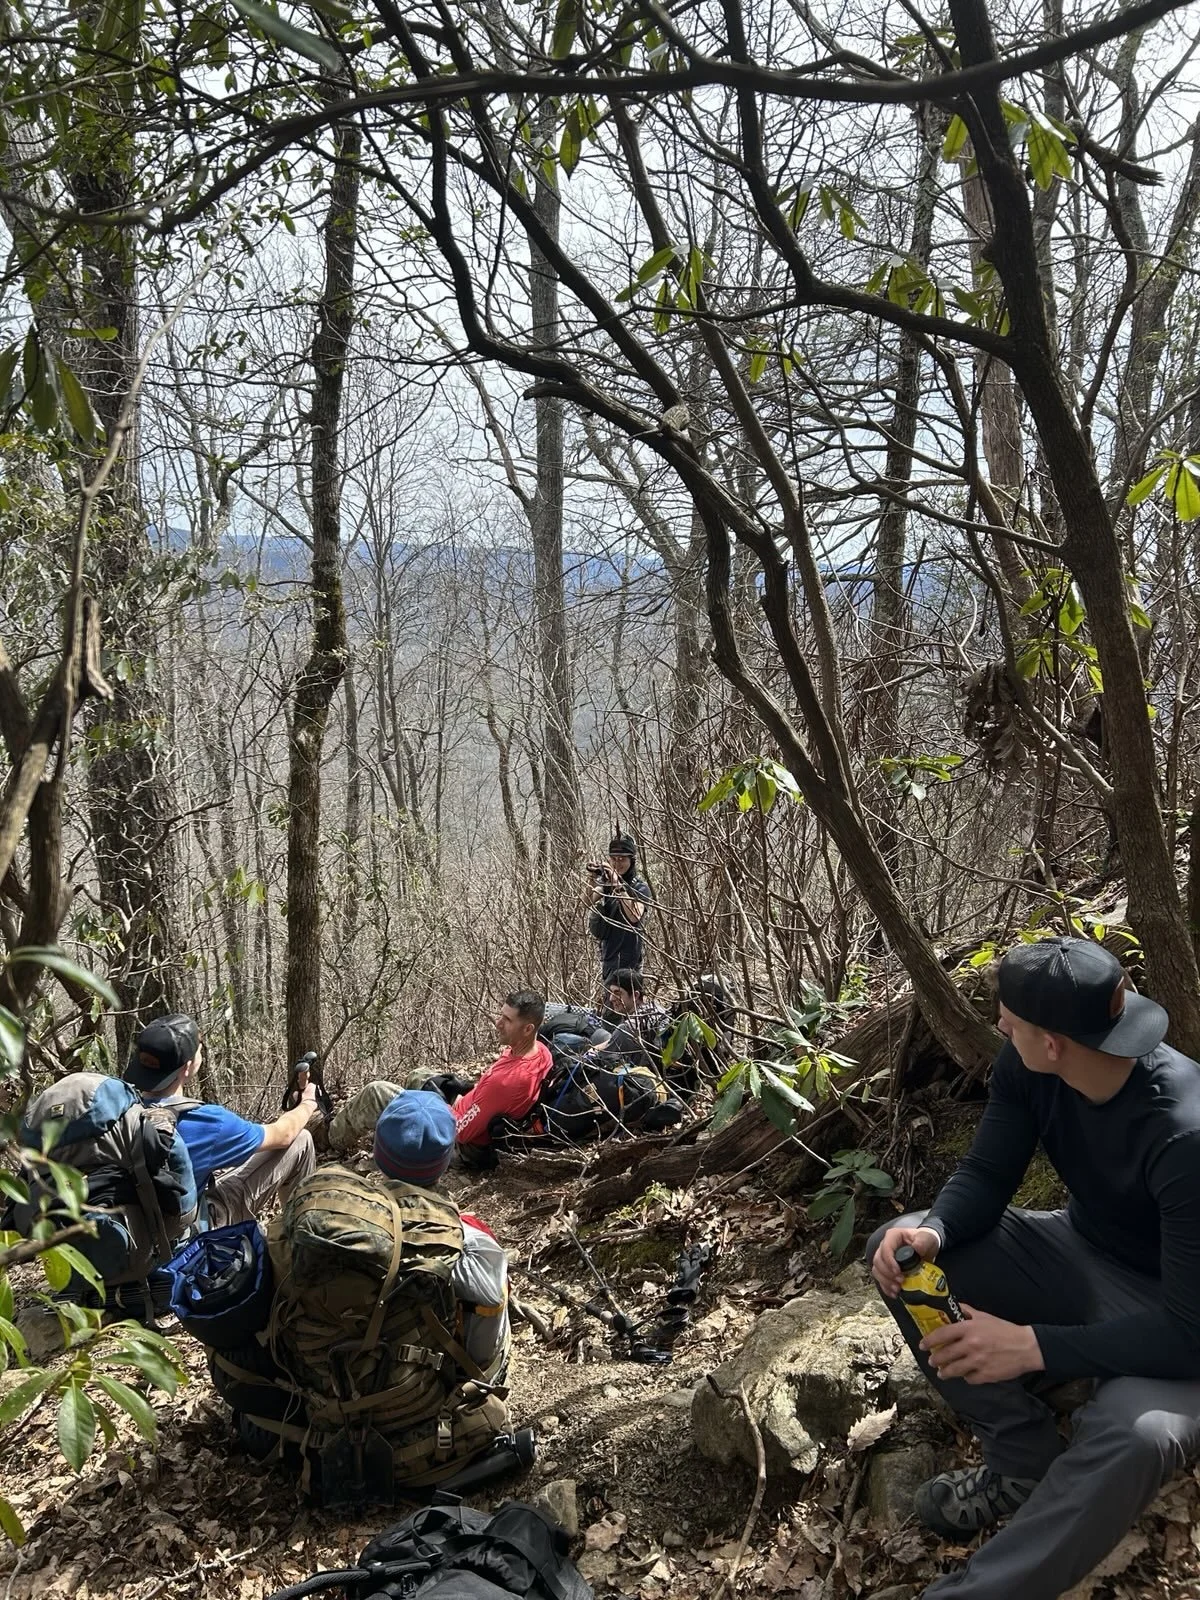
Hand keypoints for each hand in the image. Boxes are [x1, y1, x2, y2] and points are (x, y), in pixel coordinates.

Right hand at [871, 1224, 940, 1296]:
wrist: (927, 1248)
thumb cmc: (925, 1240)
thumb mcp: (927, 1238)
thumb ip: (923, 1241)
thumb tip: (917, 1248)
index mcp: (893, 1236)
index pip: (885, 1248)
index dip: (889, 1261)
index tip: (898, 1271)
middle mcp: (885, 1246)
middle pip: (878, 1261)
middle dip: (887, 1274)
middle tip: (900, 1281)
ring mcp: (884, 1258)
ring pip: (877, 1270)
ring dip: (885, 1282)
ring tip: (897, 1289)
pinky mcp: (886, 1268)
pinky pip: (880, 1278)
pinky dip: (885, 1287)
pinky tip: (894, 1293)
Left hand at [921, 1305, 1044, 1383]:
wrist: (1026, 1347)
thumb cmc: (1005, 1330)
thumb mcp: (984, 1316)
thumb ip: (967, 1312)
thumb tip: (953, 1306)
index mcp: (968, 1328)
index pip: (942, 1334)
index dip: (929, 1341)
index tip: (922, 1345)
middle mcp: (970, 1345)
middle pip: (944, 1355)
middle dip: (935, 1359)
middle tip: (932, 1361)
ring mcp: (977, 1361)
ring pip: (953, 1370)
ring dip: (945, 1372)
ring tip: (942, 1372)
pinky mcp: (985, 1375)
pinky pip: (969, 1379)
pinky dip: (966, 1377)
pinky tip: (965, 1374)